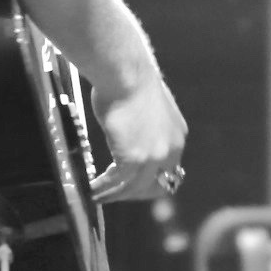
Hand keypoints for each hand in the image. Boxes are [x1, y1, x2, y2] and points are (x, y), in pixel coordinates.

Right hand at [89, 77, 186, 201]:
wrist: (125, 74)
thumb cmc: (130, 81)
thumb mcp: (148, 108)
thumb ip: (146, 126)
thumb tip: (133, 132)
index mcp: (177, 136)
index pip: (168, 170)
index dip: (149, 180)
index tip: (132, 183)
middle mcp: (171, 149)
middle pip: (156, 186)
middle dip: (134, 194)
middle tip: (115, 195)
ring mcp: (154, 156)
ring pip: (135, 188)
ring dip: (116, 195)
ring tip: (99, 197)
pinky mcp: (134, 158)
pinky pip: (118, 183)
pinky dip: (104, 189)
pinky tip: (93, 189)